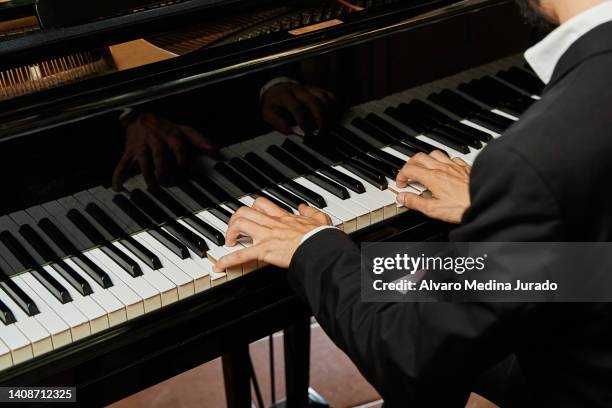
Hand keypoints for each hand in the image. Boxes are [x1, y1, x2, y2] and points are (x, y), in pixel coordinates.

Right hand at [113, 112, 214, 190]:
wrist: (139, 115)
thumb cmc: (164, 126)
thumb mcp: (183, 129)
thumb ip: (199, 140)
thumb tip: (215, 150)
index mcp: (171, 136)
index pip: (180, 150)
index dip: (184, 162)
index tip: (186, 173)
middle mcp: (156, 141)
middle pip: (160, 157)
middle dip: (164, 171)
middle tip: (168, 182)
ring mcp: (142, 147)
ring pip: (143, 161)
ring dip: (147, 174)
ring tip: (152, 186)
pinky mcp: (130, 151)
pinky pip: (122, 163)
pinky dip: (118, 175)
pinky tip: (117, 187)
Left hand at [213, 197, 332, 270]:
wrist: (320, 248)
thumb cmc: (321, 237)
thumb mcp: (320, 219)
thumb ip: (311, 212)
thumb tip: (304, 208)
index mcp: (283, 217)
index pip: (261, 204)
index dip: (252, 208)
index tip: (249, 215)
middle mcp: (271, 223)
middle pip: (245, 211)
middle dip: (235, 219)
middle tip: (234, 230)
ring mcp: (265, 236)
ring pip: (239, 224)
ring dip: (229, 233)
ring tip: (229, 243)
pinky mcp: (263, 251)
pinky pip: (240, 254)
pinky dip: (226, 260)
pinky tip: (218, 266)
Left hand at [261, 82, 337, 134]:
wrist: (277, 87)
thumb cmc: (274, 103)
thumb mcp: (267, 113)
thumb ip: (277, 122)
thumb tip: (289, 130)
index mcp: (285, 95)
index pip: (296, 106)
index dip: (302, 120)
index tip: (306, 132)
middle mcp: (299, 90)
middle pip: (313, 101)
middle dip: (319, 117)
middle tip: (321, 132)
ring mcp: (309, 89)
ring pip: (323, 97)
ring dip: (328, 113)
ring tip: (328, 126)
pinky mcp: (317, 90)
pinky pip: (329, 95)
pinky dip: (334, 106)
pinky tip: (334, 116)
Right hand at [395, 151, 470, 223]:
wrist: (486, 203)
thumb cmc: (462, 207)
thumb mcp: (433, 210)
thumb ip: (415, 202)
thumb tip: (402, 198)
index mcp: (432, 178)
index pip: (409, 169)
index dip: (401, 175)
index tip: (401, 183)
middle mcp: (443, 168)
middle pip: (419, 157)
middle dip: (409, 164)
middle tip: (408, 173)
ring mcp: (455, 166)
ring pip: (435, 153)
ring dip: (426, 159)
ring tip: (424, 168)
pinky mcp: (466, 167)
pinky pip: (452, 157)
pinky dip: (444, 161)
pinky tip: (445, 168)